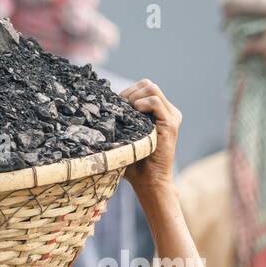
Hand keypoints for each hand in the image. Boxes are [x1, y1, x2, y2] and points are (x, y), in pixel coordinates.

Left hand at [120, 79, 179, 198]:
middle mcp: (167, 111)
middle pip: (147, 85)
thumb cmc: (133, 164)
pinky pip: (156, 102)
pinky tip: (133, 112)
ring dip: (133, 96)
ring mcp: (171, 116)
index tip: (113, 106)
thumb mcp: (123, 139)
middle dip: (129, 92)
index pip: (142, 88)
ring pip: (151, 89)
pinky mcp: (170, 123)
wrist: (149, 181)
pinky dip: (143, 103)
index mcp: (157, 112)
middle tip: (117, 108)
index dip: (126, 92)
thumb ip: (118, 123)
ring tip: (125, 111)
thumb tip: (94, 112)